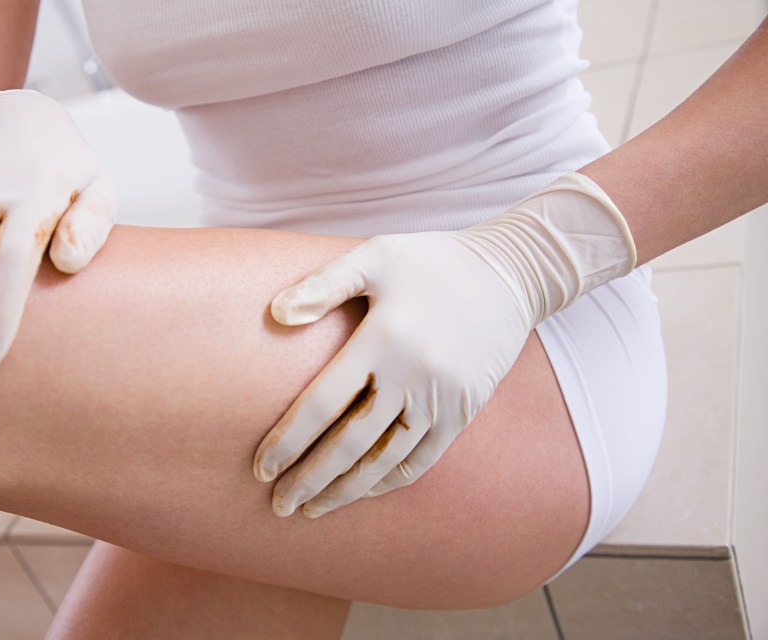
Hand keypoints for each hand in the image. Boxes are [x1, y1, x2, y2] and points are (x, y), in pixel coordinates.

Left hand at [253, 173, 636, 517]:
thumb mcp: (376, 257)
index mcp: (383, 338)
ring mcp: (442, 398)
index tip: (261, 468)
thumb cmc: (430, 262)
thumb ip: (324, 285)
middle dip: (310, 479)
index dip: (289, 440)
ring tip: (312, 509)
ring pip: (386, 460)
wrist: (509, 274)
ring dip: (346, 490)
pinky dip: (389, 481)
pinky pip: (423, 458)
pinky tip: (363, 492)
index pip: (324, 402)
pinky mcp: (465, 411)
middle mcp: (413, 375)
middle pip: (350, 442)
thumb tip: (275, 314)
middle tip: (277, 506)